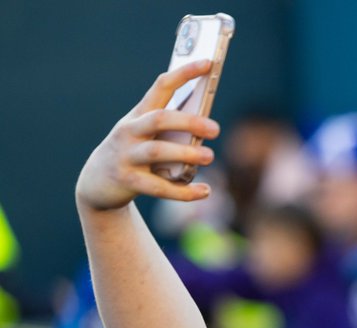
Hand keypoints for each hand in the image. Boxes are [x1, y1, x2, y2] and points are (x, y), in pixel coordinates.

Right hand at [76, 60, 219, 211]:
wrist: (97, 182)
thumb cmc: (133, 151)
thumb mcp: (146, 134)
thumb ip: (171, 127)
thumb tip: (208, 124)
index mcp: (139, 114)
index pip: (162, 86)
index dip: (185, 73)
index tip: (208, 63)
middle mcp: (130, 131)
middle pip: (159, 120)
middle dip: (188, 121)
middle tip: (215, 128)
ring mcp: (127, 156)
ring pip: (157, 152)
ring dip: (185, 153)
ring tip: (209, 156)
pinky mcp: (128, 181)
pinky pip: (159, 187)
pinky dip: (184, 192)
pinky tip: (206, 191)